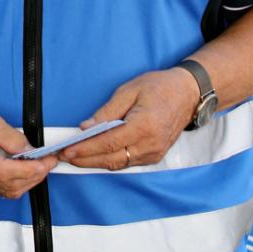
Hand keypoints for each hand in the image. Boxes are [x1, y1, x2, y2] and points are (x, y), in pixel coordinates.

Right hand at [0, 100, 54, 198]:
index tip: (47, 161)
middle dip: (35, 175)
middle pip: (11, 185)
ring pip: (9, 191)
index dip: (31, 170)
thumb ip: (11, 137)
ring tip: (39, 164)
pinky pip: (2, 191)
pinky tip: (23, 169)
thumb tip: (32, 151)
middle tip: (49, 161)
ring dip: (28, 180)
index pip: (7, 172)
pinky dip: (17, 182)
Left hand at [60, 67, 199, 170]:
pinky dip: (110, 160)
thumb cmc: (160, 87)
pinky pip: (128, 162)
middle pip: (112, 159)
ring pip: (119, 164)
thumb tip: (86, 127)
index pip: (108, 143)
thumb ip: (107, 111)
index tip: (67, 151)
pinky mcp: (155, 156)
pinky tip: (96, 155)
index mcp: (143, 126)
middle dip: (86, 160)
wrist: (188, 94)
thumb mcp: (129, 90)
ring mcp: (154, 153)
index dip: (85, 149)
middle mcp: (150, 145)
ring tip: (76, 157)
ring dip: (96, 162)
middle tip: (65, 157)